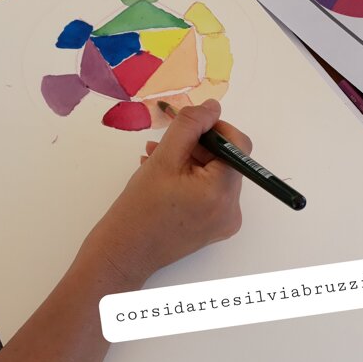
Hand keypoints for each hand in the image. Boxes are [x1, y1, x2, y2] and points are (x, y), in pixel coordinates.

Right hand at [78, 99, 251, 290]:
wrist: (124, 253)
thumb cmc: (139, 208)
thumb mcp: (163, 158)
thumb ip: (189, 126)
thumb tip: (212, 107)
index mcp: (223, 192)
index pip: (238, 145)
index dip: (216, 128)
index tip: (190, 124)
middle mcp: (232, 209)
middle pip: (225, 161)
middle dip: (196, 146)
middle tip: (163, 142)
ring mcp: (224, 221)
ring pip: (215, 176)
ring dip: (189, 161)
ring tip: (155, 158)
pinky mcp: (214, 228)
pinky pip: (209, 193)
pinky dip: (191, 180)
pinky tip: (163, 177)